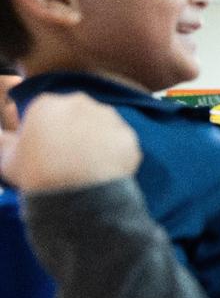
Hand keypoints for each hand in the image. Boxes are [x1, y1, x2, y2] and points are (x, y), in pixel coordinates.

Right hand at [1, 93, 140, 191]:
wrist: (77, 194)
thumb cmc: (37, 175)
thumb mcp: (7, 159)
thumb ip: (2, 142)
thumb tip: (1, 137)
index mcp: (47, 103)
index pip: (46, 112)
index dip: (46, 131)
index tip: (46, 150)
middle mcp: (80, 102)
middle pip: (76, 115)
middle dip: (74, 132)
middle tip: (69, 159)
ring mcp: (108, 117)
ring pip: (102, 126)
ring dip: (97, 140)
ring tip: (89, 166)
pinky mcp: (129, 135)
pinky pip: (121, 142)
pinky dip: (116, 154)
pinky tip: (107, 171)